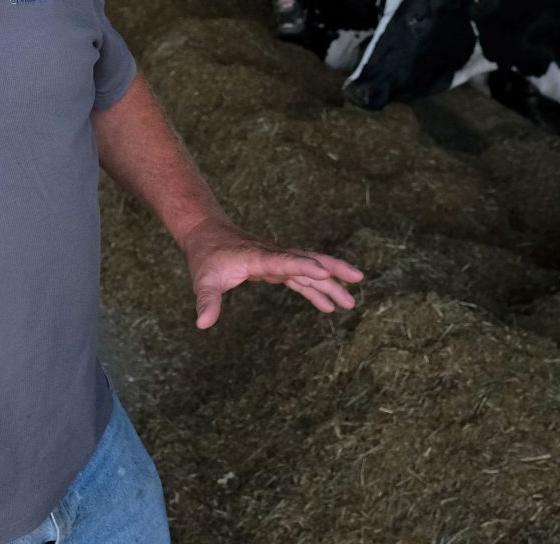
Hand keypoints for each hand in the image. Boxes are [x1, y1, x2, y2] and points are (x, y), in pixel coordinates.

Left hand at [179, 218, 363, 329]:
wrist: (208, 235)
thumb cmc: (206, 257)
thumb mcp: (203, 279)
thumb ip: (207, 301)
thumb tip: (202, 324)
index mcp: (258, 257)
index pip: (285, 261)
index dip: (303, 266)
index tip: (324, 272)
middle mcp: (274, 256)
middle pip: (309, 260)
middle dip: (333, 269)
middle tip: (358, 279)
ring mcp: (278, 261)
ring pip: (310, 270)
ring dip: (331, 284)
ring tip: (351, 301)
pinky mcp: (278, 268)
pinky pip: (302, 279)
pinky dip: (316, 291)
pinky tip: (328, 306)